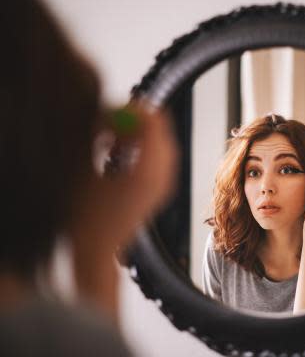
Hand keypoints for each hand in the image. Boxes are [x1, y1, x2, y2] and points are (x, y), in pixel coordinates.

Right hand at [69, 104, 178, 248]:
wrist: (97, 249)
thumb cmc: (85, 215)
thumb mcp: (84, 169)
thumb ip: (98, 136)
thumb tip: (107, 111)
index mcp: (147, 171)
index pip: (154, 122)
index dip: (133, 109)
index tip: (112, 108)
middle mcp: (164, 176)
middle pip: (161, 130)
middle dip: (135, 121)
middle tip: (108, 123)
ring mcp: (166, 183)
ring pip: (161, 142)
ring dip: (138, 135)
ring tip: (110, 144)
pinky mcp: (162, 188)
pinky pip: (160, 156)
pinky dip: (141, 149)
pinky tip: (118, 157)